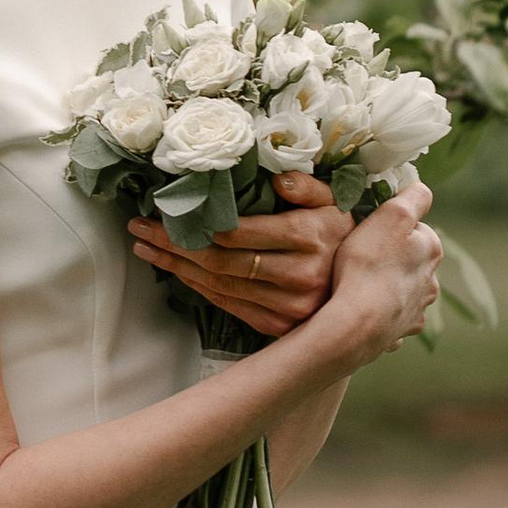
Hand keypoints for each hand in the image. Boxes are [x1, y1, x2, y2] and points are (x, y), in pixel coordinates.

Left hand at [126, 171, 354, 342]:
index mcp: (308, 236)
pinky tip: (178, 272)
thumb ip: (306, 185)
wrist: (367, 287)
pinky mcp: (280, 327)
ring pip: (220, 286)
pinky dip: (198, 289)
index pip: (237, 233)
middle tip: (140, 230)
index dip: (195, 225)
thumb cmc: (339, 232)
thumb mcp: (332, 200)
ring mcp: (289, 307)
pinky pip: (229, 306)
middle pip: (220, 261)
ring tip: (146, 250)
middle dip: (174, 245)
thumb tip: (278, 180)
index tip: (161, 212)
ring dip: (177, 268)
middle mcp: (299, 274)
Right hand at [324, 178, 441, 363]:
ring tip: (358, 284)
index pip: (413, 227)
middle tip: (359, 256)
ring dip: (386, 286)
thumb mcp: (392, 215)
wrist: (355, 323)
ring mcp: (417, 311)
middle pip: (408, 259)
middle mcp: (432, 282)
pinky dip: (380, 311)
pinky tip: (362, 308)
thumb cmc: (369, 264)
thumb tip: (422, 190)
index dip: (389, 226)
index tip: (369, 231)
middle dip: (390, 256)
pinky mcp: (400, 332)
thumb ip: (413, 197)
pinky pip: (391, 316)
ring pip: (401, 289)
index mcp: (432, 250)